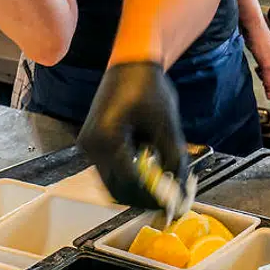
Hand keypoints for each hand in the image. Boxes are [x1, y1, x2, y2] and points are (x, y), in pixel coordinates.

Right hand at [78, 62, 187, 208]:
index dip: (152, 197)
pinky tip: (148, 167)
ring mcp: (88, 145)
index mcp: (106, 138)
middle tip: (168, 200)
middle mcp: (91, 145)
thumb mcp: (167, 125)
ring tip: (161, 182)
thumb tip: (181, 190)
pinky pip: (109, 170)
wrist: (131, 64)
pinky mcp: (92, 144)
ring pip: (111, 183)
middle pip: (116, 189)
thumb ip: (174, 159)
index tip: (172, 204)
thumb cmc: (148, 87)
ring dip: (135, 187)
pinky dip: (129, 175)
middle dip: (143, 197)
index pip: (129, 183)